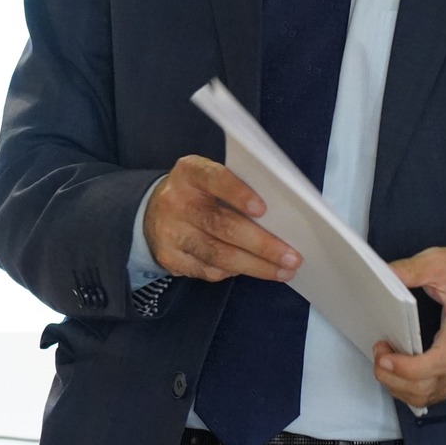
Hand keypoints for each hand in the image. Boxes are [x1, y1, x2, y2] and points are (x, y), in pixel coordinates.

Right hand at [142, 154, 302, 282]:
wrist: (153, 212)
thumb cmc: (198, 194)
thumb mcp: (210, 179)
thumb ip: (236, 188)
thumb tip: (279, 218)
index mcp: (189, 173)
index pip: (213, 178)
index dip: (237, 193)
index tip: (263, 209)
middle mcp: (175, 201)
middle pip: (221, 225)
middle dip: (261, 244)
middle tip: (292, 257)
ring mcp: (170, 232)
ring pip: (218, 254)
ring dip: (256, 266)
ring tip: (283, 271)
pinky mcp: (169, 257)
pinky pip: (208, 270)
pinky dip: (235, 272)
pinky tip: (254, 270)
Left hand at [374, 247, 445, 408]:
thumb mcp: (441, 261)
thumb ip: (411, 269)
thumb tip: (383, 274)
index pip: (439, 363)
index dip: (408, 368)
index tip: (384, 358)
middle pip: (429, 386)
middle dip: (394, 378)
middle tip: (378, 355)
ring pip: (430, 395)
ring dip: (400, 386)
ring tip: (385, 362)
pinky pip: (436, 393)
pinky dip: (412, 389)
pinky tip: (399, 374)